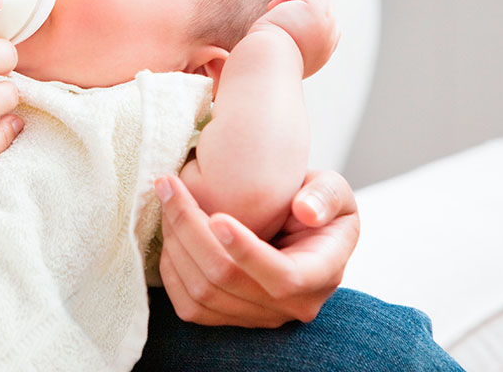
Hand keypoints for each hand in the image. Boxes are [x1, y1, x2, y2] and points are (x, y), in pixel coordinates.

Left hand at [154, 170, 359, 327]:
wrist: (299, 227)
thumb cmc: (316, 203)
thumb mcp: (335, 190)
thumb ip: (326, 195)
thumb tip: (306, 212)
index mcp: (321, 274)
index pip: (283, 277)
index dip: (246, 251)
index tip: (217, 216)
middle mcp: (290, 305)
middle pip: (228, 279)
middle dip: (190, 228)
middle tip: (169, 185)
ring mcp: (258, 316)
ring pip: (202, 293)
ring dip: (175, 242)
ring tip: (167, 198)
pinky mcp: (230, 317)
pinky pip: (189, 306)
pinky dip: (171, 267)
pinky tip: (169, 230)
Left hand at [252, 0, 339, 77]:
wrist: (265, 62)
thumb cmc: (261, 60)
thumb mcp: (277, 53)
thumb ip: (286, 43)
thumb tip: (280, 32)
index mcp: (322, 52)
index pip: (319, 24)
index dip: (299, 15)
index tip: (277, 22)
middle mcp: (329, 39)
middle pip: (316, 8)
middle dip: (294, 3)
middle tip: (273, 10)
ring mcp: (326, 24)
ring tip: (275, 6)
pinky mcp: (318, 9)